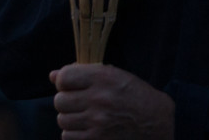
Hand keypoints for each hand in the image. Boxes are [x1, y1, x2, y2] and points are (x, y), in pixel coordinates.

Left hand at [50, 64, 172, 139]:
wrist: (155, 123)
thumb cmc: (135, 96)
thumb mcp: (115, 76)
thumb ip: (84, 73)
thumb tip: (53, 75)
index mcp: (104, 77)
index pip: (65, 77)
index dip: (64, 81)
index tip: (70, 85)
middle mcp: (99, 99)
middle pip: (59, 100)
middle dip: (66, 100)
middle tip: (78, 102)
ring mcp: (96, 122)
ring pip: (62, 120)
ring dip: (69, 118)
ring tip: (84, 116)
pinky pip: (67, 136)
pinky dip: (74, 133)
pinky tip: (87, 128)